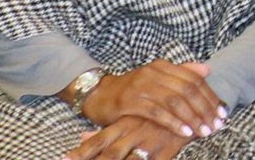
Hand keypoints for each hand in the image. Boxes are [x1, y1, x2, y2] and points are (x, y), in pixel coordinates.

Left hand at [63, 115, 190, 159]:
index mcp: (123, 124)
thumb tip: (82, 136)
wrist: (190, 101)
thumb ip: (105, 130)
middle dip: (94, 159)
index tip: (65, 158)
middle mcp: (134, 133)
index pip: (99, 142)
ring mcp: (150, 142)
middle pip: (111, 155)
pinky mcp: (167, 149)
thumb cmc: (153, 113)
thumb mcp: (128, 117)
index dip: (81, 152)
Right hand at [80, 62, 223, 138]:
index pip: (194, 79)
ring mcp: (141, 86)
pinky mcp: (129, 101)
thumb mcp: (157, 78)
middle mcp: (154, 73)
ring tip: (204, 130)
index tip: (223, 112)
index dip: (210, 96)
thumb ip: (182, 73)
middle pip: (188, 90)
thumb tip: (207, 70)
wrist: (98, 95)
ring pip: (174, 101)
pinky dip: (173, 122)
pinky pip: (157, 112)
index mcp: (163, 66)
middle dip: (205, 108)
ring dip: (192, 117)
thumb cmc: (132, 89)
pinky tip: (185, 131)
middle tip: (216, 124)